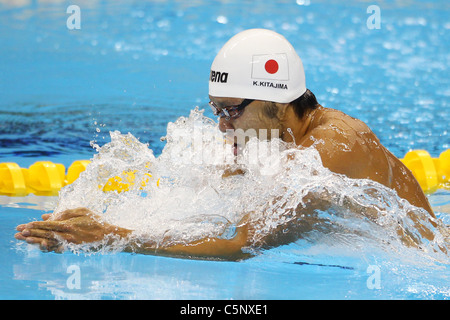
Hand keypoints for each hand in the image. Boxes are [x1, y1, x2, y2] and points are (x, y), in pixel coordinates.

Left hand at [15, 207, 130, 252]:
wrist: (108, 235)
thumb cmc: (96, 221)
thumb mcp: (82, 211)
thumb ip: (65, 212)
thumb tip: (49, 216)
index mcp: (69, 224)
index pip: (48, 224)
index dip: (35, 225)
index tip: (24, 225)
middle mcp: (67, 234)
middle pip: (45, 234)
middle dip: (31, 233)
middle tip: (17, 233)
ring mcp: (69, 243)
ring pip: (48, 242)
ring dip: (35, 241)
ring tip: (24, 240)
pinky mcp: (72, 248)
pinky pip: (56, 248)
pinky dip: (46, 247)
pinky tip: (38, 246)